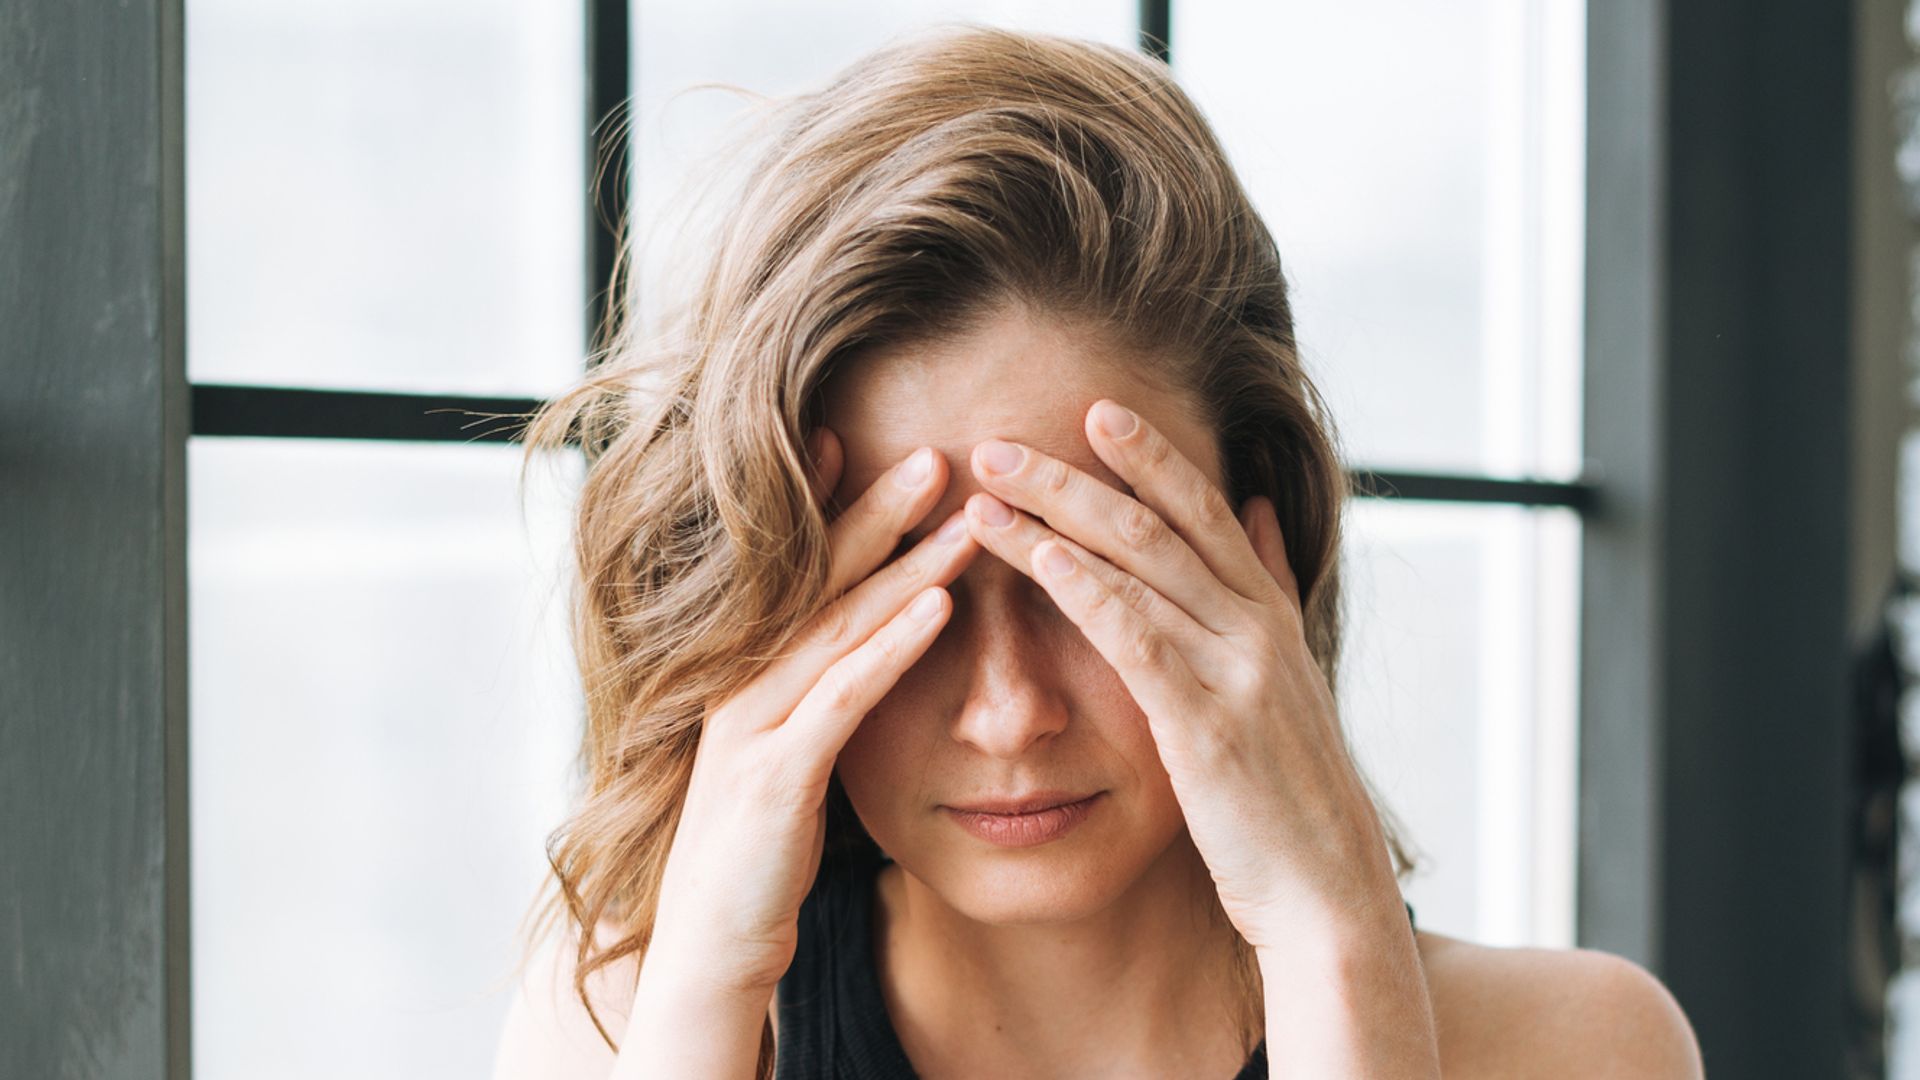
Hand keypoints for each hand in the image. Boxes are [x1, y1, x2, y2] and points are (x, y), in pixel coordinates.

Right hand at [648, 430, 978, 996]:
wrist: (710, 958)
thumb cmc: (760, 862)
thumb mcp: (788, 768)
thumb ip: (815, 709)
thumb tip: (861, 661)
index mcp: (745, 679)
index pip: (799, 578)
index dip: (837, 510)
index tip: (875, 445)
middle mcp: (739, 686)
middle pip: (817, 580)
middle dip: (878, 511)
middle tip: (940, 453)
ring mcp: (751, 727)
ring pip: (837, 624)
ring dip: (904, 561)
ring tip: (961, 510)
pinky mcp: (774, 777)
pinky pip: (844, 695)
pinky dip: (893, 645)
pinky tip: (940, 606)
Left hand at [960, 398, 1398, 950]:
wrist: (1328, 892)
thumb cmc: (1290, 794)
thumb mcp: (1286, 679)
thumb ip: (1264, 587)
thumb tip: (1252, 506)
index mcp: (1268, 615)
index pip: (1203, 509)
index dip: (1150, 455)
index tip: (1095, 409)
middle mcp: (1254, 626)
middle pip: (1156, 520)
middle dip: (1072, 474)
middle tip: (999, 440)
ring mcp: (1233, 669)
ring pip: (1137, 563)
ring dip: (1054, 516)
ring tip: (987, 486)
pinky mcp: (1204, 723)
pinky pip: (1136, 635)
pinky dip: (1084, 587)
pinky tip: (1037, 556)